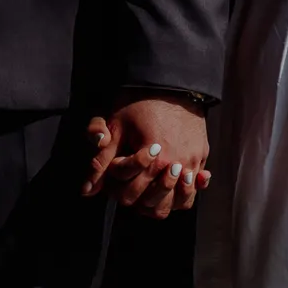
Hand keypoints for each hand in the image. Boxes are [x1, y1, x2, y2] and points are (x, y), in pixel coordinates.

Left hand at [83, 98, 209, 217]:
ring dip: (159, 201)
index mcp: (153, 159)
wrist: (171, 83)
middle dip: (135, 196)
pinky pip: (193, 191)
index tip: (117, 170)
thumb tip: (86, 191)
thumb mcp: (115, 128)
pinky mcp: (201, 158)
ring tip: (148, 189)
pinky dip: (182, 195)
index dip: (116, 186)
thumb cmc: (139, 104)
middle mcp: (176, 165)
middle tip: (129, 183)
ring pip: (175, 204)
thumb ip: (101, 161)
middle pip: (152, 204)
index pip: (129, 194)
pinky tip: (169, 187)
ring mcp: (192, 163)